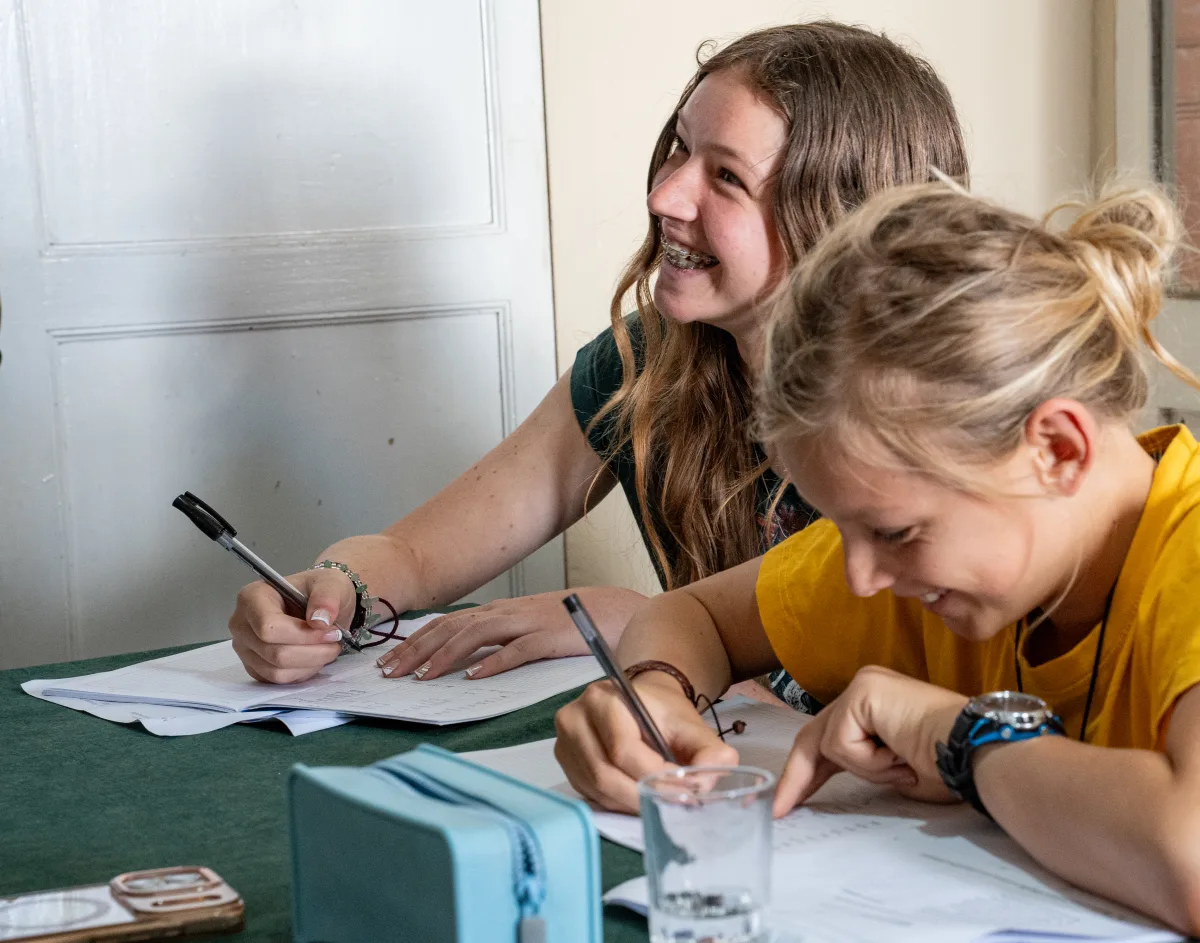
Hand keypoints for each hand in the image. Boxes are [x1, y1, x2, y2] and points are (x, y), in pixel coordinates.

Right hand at [228, 567, 356, 683]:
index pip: (268, 627)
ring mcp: (245, 648)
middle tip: (334, 640)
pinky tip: (314, 656)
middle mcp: (241, 624)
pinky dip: (302, 672)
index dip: (303, 634)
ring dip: (310, 663)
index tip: (330, 631)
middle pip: (274, 653)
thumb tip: (318, 621)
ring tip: (328, 648)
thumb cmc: (320, 591)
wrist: (320, 607)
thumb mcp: (331, 583)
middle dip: (312, 651)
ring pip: (277, 671)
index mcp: (252, 597)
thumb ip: (327, 597)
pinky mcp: (254, 667)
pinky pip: (278, 680)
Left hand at [376, 587, 643, 680]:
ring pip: (475, 635)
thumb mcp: (523, 626)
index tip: (388, 662)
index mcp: (497, 612)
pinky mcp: (549, 638)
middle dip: (417, 650)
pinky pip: (516, 651)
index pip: (445, 625)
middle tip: (391, 673)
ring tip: (423, 677)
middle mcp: (505, 613)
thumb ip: (494, 638)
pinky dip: (493, 662)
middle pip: (451, 629)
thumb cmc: (567, 624)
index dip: (414, 642)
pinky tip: (474, 677)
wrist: (612, 612)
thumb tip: (459, 659)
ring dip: (445, 657)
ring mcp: (526, 623)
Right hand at [553, 673, 737, 812]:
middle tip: (670, 806)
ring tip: (656, 804)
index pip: (624, 750)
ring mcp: (564, 741)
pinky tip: (636, 798)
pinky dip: (615, 803)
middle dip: (642, 797)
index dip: (654, 778)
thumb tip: (707, 783)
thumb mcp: (692, 726)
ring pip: (596, 788)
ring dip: (629, 804)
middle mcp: (575, 717)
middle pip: (605, 773)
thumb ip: (709, 752)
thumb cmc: (663, 713)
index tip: (682, 793)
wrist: (639, 703)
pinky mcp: (564, 761)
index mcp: (605, 699)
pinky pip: (589, 792)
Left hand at [773, 665, 967, 817]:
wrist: (975, 753)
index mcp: (876, 704)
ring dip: (866, 770)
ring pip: (830, 744)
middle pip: (815, 736)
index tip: (790, 800)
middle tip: (780, 808)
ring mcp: (862, 685)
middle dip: (798, 777)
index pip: (829, 737)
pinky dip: (869, 762)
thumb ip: (863, 766)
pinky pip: (841, 743)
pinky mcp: (861, 691)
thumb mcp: (894, 772)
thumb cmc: (949, 767)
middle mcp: (865, 687)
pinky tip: (899, 754)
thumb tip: (828, 780)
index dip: (807, 771)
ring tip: (903, 766)